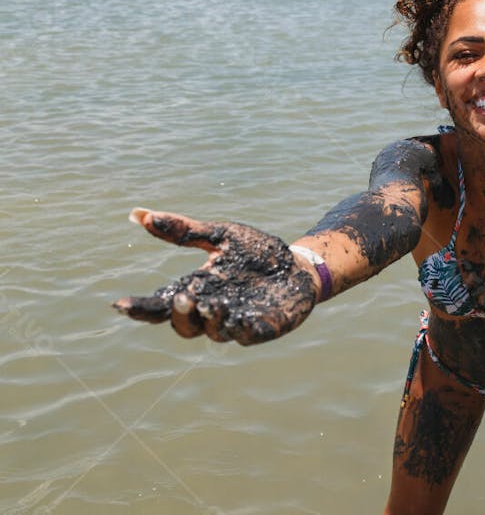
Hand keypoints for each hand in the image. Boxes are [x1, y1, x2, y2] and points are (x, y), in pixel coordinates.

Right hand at [113, 208, 316, 344]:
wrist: (299, 265)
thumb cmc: (256, 254)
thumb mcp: (219, 236)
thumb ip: (184, 231)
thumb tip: (138, 214)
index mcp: (198, 291)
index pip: (163, 304)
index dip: (142, 308)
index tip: (121, 304)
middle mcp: (213, 312)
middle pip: (185, 326)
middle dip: (181, 316)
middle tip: (184, 298)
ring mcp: (239, 321)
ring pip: (216, 333)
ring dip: (212, 322)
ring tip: (212, 306)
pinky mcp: (267, 327)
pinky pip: (252, 335)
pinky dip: (245, 331)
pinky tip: (243, 322)